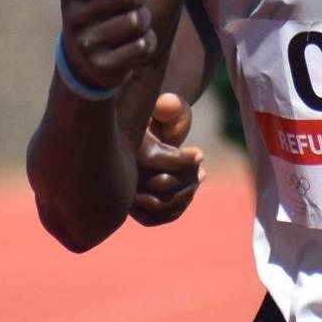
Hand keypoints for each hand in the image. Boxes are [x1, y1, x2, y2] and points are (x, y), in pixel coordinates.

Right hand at [58, 0, 156, 93]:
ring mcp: (85, 44)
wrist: (88, 56)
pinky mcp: (103, 67)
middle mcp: (71, 16)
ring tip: (132, 20)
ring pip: (137, 21)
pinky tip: (133, 43)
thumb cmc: (99, 0)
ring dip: (144, 19)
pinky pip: (143, 47)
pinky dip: (147, 43)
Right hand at [128, 93, 202, 225]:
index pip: (157, 160)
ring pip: (159, 206)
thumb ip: (169, 105)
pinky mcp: (130, 207)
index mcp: (126, 146)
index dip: (184, 159)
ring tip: (200, 175)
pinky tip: (190, 190)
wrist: (145, 138)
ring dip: (186, 194)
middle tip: (201, 165)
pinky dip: (177, 209)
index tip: (200, 152)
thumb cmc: (160, 119)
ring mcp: (123, 192)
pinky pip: (153, 218)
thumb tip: (168, 103)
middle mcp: (120, 172)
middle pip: (161, 184)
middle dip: (189, 175)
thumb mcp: (166, 108)